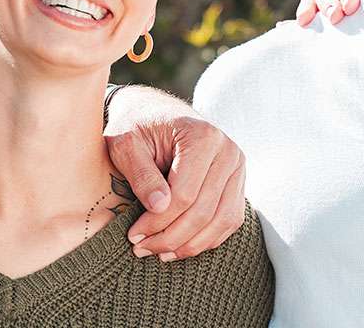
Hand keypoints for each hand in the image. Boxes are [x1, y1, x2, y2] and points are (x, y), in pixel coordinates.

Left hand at [104, 88, 248, 260]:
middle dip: (171, 237)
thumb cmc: (136, 127)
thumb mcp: (125, 144)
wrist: (155, 111)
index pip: (184, 194)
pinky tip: (180, 245)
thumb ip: (141, 174)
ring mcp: (238, 168)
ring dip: (191, 244)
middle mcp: (228, 151)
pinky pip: (229, 220)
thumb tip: (159, 208)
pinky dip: (207, 238)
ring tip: (160, 253)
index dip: (157, 222)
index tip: (133, 236)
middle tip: (141, 249)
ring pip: (222, 221)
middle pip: (205, 211)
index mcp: (203, 136)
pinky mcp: (237, 182)